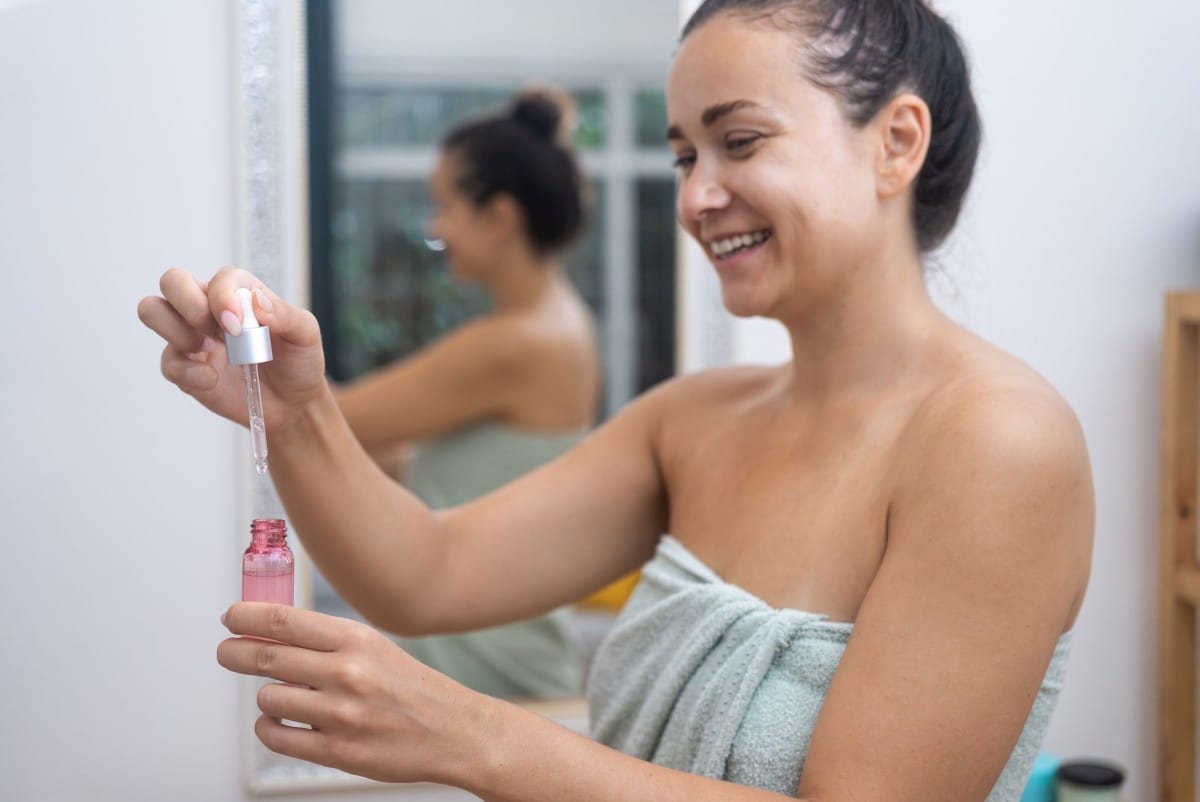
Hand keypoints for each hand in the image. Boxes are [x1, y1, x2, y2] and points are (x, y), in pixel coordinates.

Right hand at [137, 267, 326, 430]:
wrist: (293, 404)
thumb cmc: (297, 362)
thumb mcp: (304, 334)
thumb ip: (283, 313)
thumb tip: (255, 300)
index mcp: (239, 293)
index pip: (219, 278)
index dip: (223, 297)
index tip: (239, 325)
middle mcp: (210, 309)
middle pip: (172, 281)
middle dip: (188, 303)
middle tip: (218, 332)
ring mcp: (193, 337)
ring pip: (153, 310)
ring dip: (177, 330)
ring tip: (209, 350)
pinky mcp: (186, 368)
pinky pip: (168, 362)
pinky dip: (189, 372)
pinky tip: (213, 380)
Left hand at [217, 602, 492, 784]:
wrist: (453, 731)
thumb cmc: (412, 689)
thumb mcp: (375, 649)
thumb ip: (327, 642)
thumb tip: (272, 634)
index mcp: (357, 640)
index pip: (285, 621)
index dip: (247, 617)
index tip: (230, 617)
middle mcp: (347, 673)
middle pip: (268, 657)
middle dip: (235, 653)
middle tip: (227, 651)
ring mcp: (340, 715)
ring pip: (269, 699)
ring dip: (266, 697)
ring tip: (281, 695)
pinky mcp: (337, 751)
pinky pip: (277, 737)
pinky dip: (269, 727)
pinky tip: (278, 721)